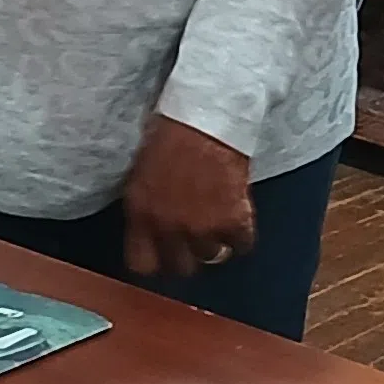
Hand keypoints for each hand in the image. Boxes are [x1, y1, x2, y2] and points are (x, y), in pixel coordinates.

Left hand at [125, 117, 256, 278]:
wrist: (209, 116)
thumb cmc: (173, 133)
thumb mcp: (142, 174)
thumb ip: (147, 207)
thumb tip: (154, 228)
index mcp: (141, 213)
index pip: (142, 264)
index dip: (156, 261)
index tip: (165, 254)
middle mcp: (169, 226)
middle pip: (180, 267)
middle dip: (188, 254)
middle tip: (196, 237)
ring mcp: (202, 226)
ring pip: (212, 257)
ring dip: (216, 242)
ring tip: (219, 222)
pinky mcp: (234, 220)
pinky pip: (242, 244)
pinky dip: (242, 235)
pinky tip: (239, 217)